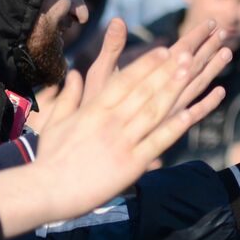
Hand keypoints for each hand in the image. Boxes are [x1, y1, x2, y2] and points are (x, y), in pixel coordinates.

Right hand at [0, 19, 225, 232]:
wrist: (47, 190)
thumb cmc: (49, 158)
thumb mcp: (56, 122)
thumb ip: (69, 97)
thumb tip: (73, 75)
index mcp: (94, 110)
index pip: (124, 81)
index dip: (146, 64)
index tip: (163, 50)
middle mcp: (111, 120)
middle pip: (144, 89)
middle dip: (167, 70)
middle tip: (189, 52)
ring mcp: (123, 141)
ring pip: (154, 109)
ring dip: (175, 88)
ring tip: (193, 71)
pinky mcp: (131, 164)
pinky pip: (159, 140)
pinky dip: (177, 125)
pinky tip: (192, 112)